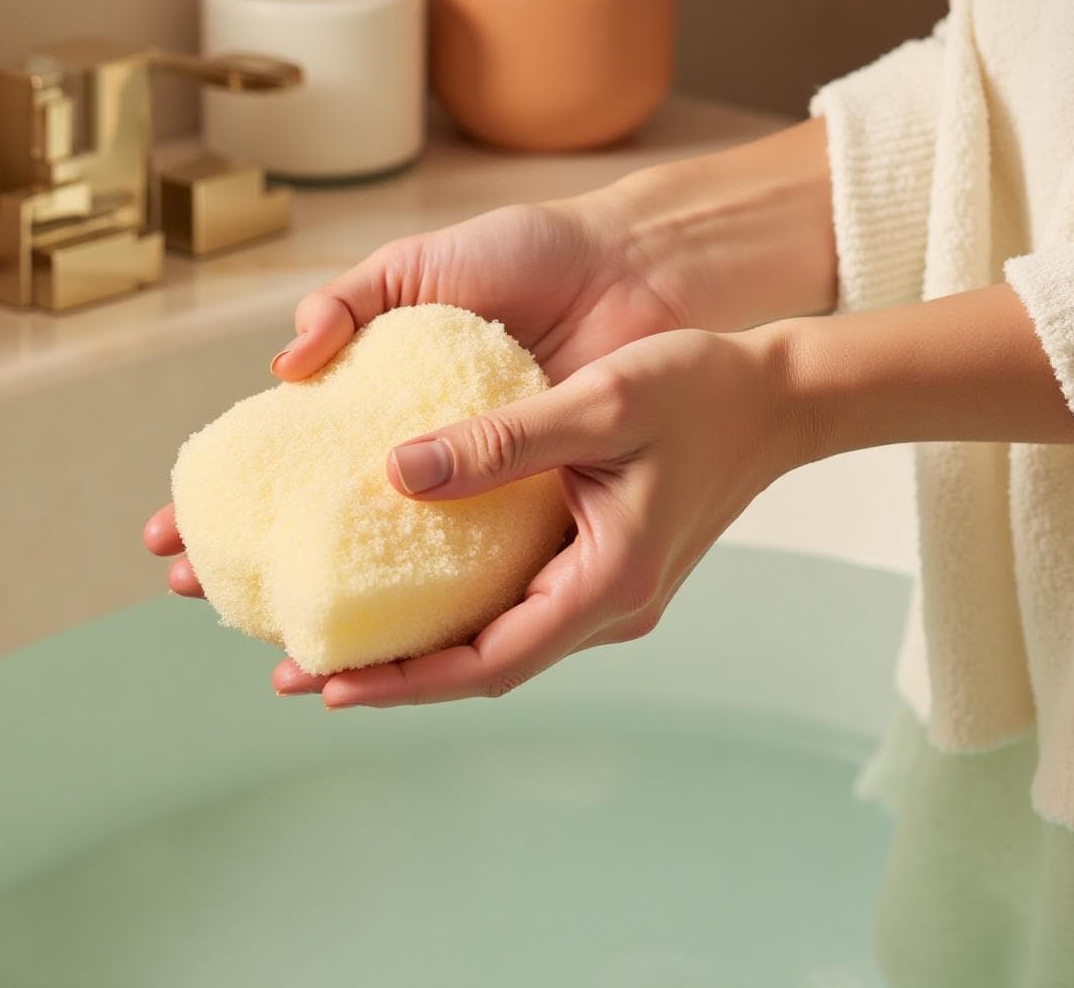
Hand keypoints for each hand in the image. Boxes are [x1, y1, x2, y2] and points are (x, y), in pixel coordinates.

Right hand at [145, 195, 687, 595]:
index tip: (166, 542)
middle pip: (319, 535)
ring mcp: (477, 502)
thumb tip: (284, 370)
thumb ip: (350, 300)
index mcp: (382, 409)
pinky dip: (429, 620)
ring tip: (272, 649)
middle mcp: (422, 467)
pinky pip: (474, 583)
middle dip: (248, 572)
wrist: (640, 268)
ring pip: (389, 578)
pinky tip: (379, 652)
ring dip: (330, 619)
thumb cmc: (530, 255)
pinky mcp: (537, 523)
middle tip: (192, 594)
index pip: (285, 471)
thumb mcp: (422, 266)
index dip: (224, 509)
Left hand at [275, 327, 806, 705]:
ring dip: (417, 649)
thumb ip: (499, 441)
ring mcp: (606, 594)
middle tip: (295, 676)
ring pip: (496, 642)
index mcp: (609, 582)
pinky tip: (400, 592)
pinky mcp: (599, 568)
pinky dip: (453, 612)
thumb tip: (395, 473)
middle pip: (482, 665)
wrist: (778, 394)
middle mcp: (608, 607)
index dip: (406, 680)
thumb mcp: (596, 403)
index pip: (490, 660)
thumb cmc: (698, 388)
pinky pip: (513, 607)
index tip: (329, 686)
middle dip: (391, 676)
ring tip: (329, 643)